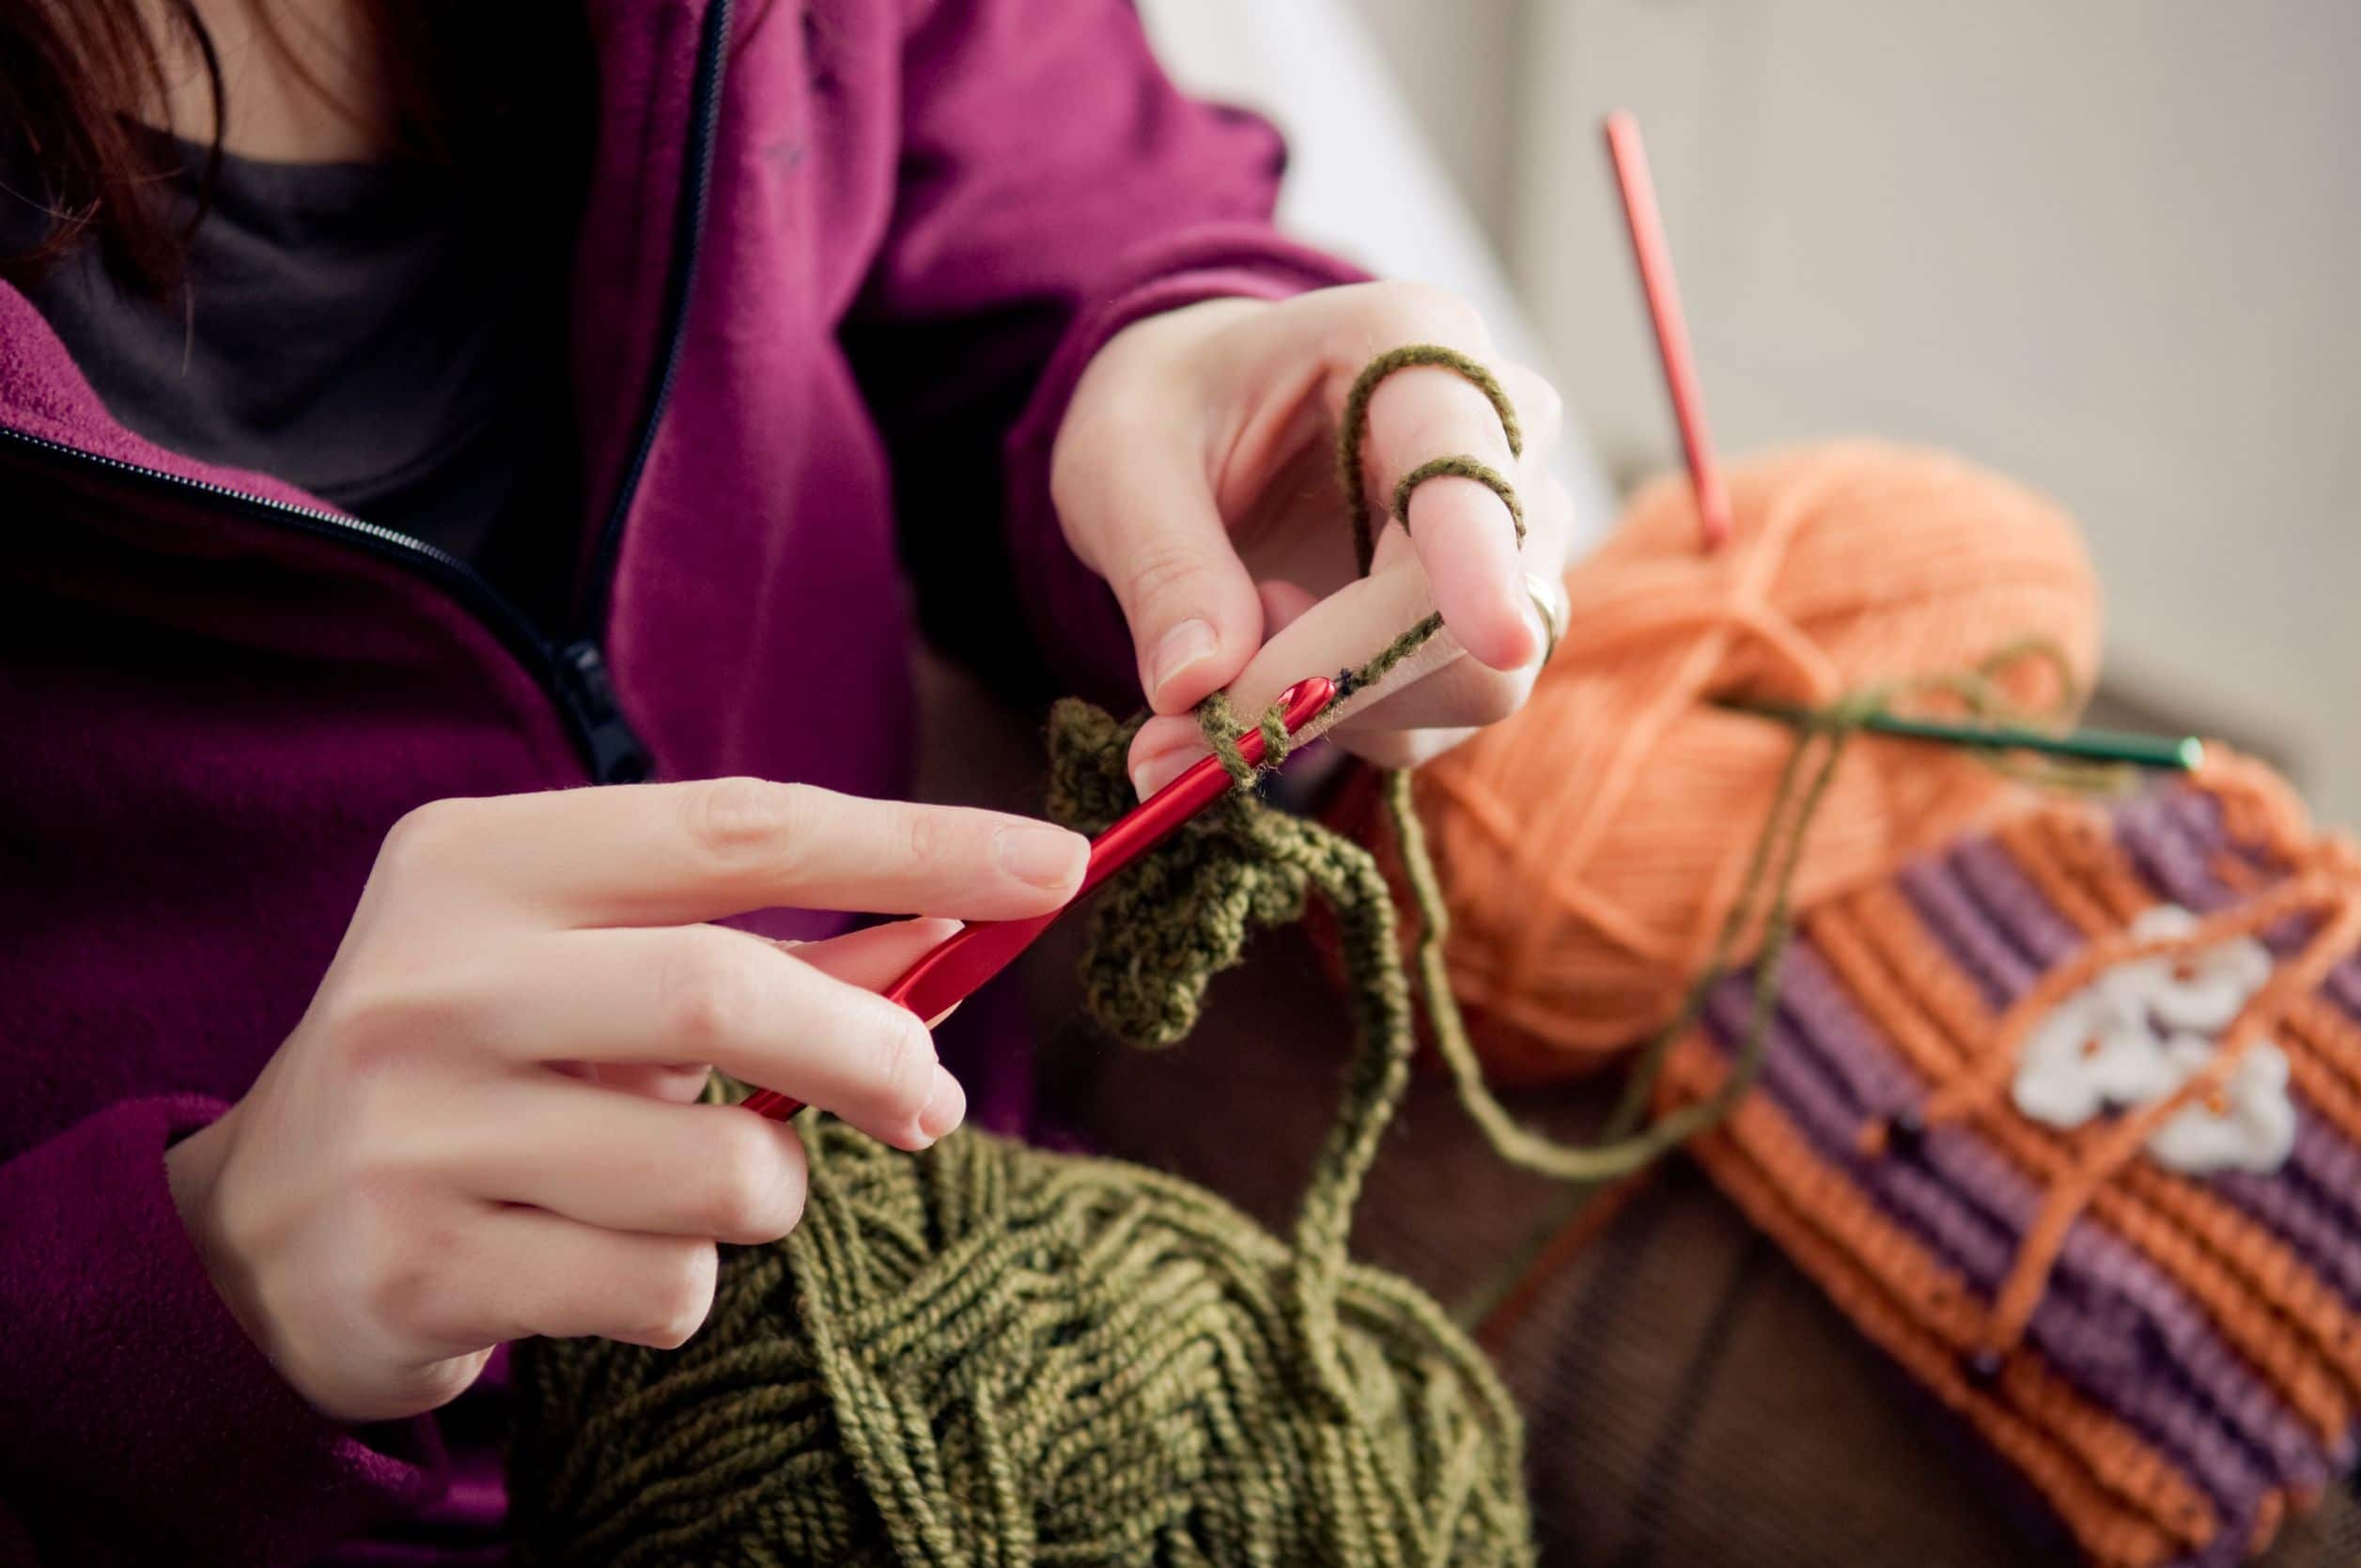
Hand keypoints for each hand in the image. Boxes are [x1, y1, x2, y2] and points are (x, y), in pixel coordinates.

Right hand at [163, 780, 1085, 1422]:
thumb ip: (763, 949)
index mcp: (483, 859)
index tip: (1056, 864)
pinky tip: (598, 1262)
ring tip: (687, 1184)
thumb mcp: (595, 970)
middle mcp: (433, 976)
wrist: (256, 1232)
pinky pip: (661, 1291)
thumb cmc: (483, 1067)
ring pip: (716, 1170)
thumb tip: (954, 936)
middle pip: (731, 990)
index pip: (742, 828)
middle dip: (874, 1052)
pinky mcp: (420, 1266)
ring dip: (763, 1192)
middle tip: (935, 1103)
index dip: (917, 843)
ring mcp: (413, 1126)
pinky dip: (686, 1288)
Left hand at [1049, 282, 1576, 795]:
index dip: (1480, 560)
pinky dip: (1333, 727)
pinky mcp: (1495, 620)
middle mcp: (1499, 433)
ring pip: (1463, 683)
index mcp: (1411, 345)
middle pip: (1472, 615)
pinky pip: (1432, 716)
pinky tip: (1265, 671)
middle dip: (1329, 680)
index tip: (1495, 640)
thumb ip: (1162, 567)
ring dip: (1322, 711)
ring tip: (1217, 655)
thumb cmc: (1173, 411)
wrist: (1208, 418)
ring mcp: (1514, 535)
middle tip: (1189, 701)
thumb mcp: (1121, 460)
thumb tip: (1196, 687)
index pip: (1466, 468)